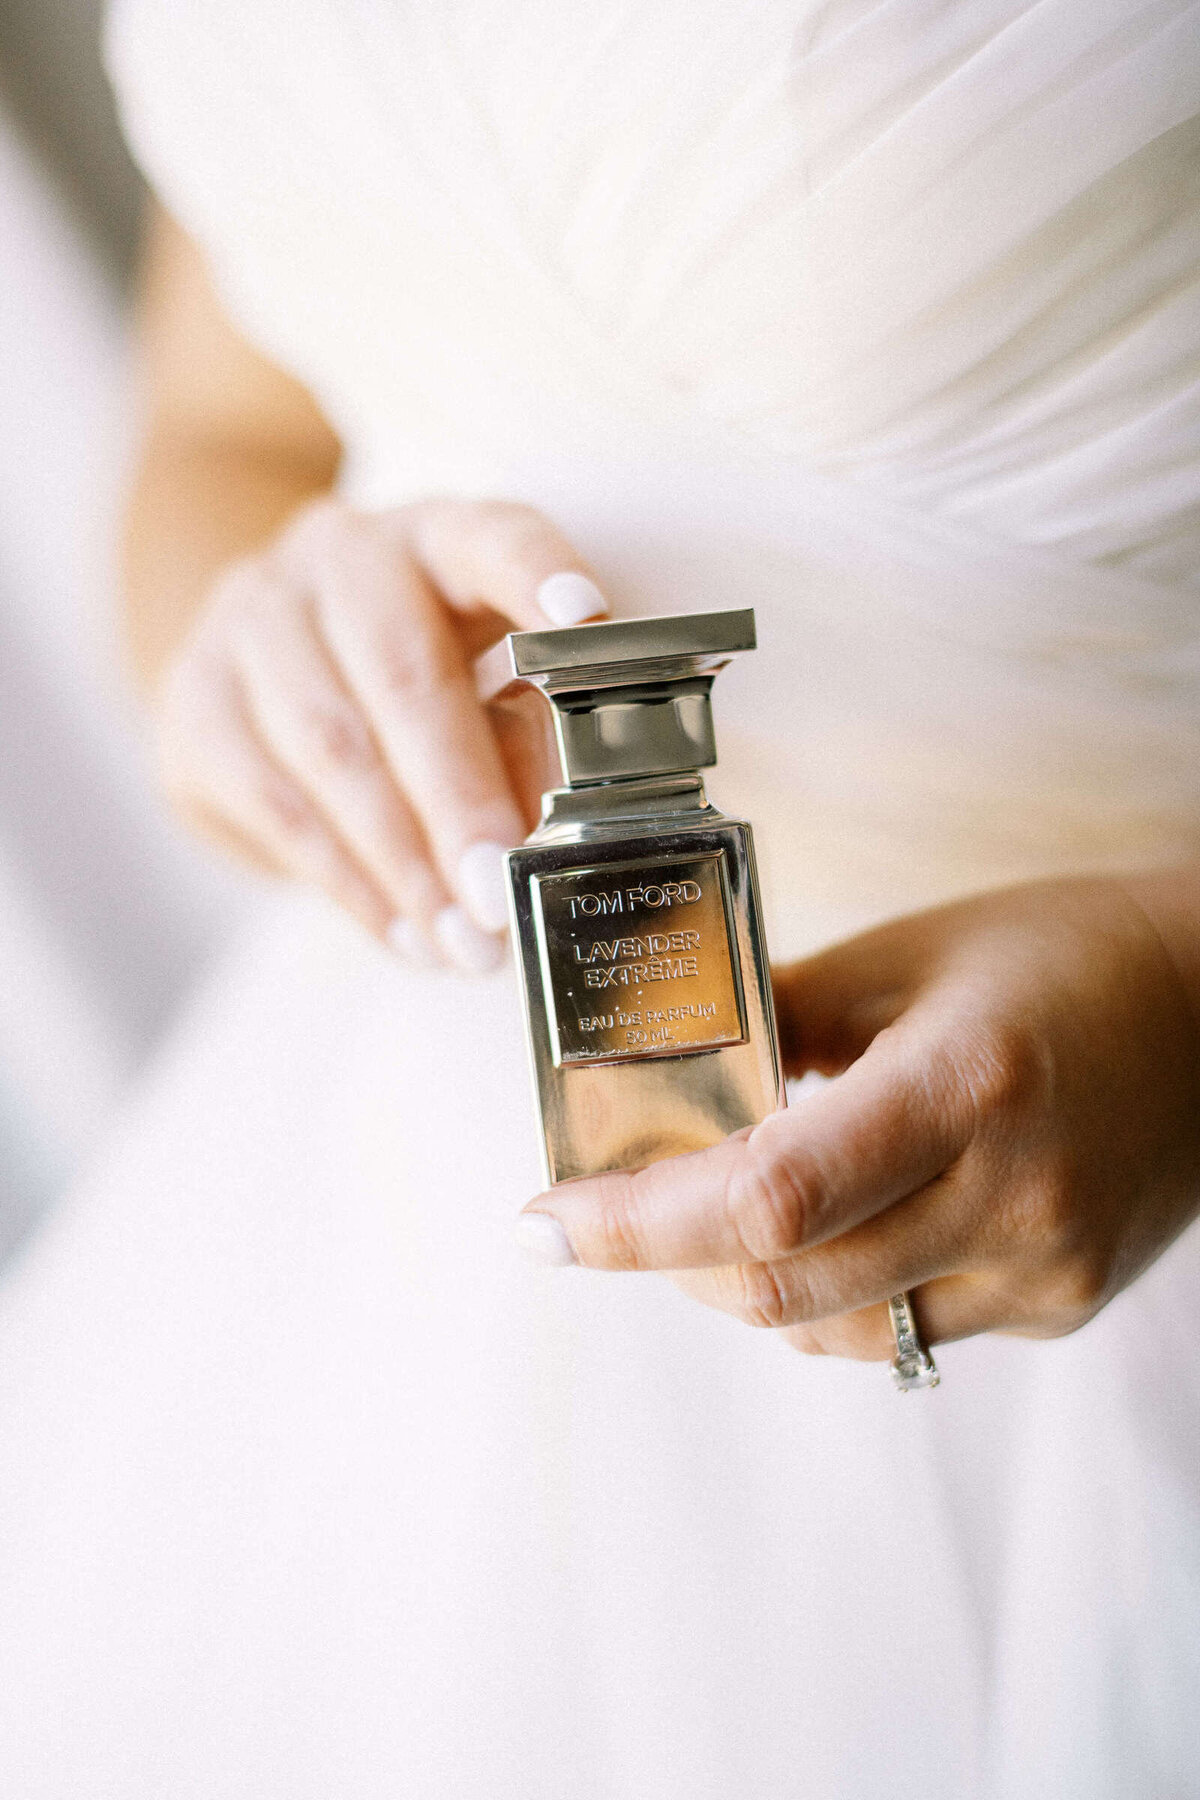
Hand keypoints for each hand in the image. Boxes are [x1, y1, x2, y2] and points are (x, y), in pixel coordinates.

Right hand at [155, 496, 605, 968]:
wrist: (258, 668)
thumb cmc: (408, 681)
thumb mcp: (479, 685)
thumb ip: (521, 738)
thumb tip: (547, 839)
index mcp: (436, 537)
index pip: (491, 534)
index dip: (536, 572)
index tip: (584, 614)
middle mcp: (339, 556)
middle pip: (399, 668)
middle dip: (457, 795)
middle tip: (500, 890)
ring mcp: (251, 618)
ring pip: (328, 745)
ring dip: (402, 862)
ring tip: (462, 943)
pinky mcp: (193, 696)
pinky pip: (273, 803)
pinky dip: (347, 881)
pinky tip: (401, 933)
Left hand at [520, 877, 1199, 1357]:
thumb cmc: (1062, 955)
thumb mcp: (912, 956)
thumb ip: (782, 1014)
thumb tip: (659, 1060)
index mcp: (965, 1085)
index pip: (768, 1197)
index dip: (638, 1225)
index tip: (545, 1223)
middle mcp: (1010, 1198)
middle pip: (783, 1289)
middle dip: (664, 1263)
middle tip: (599, 1219)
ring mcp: (1042, 1270)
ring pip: (834, 1330)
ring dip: (741, 1284)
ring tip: (703, 1215)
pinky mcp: (1058, 1305)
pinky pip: (903, 1330)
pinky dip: (830, 1292)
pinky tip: (816, 1229)